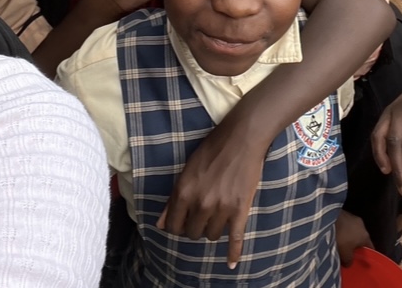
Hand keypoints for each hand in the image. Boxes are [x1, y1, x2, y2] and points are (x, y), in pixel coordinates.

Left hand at [158, 116, 266, 268]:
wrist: (241, 138)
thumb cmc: (211, 149)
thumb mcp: (186, 171)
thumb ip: (173, 199)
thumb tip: (161, 223)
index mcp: (183, 193)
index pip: (173, 226)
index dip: (176, 226)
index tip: (182, 223)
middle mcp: (200, 204)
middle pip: (193, 234)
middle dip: (194, 227)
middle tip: (200, 216)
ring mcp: (221, 209)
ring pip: (212, 235)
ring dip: (212, 229)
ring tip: (216, 216)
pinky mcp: (239, 210)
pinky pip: (235, 238)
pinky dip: (234, 253)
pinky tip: (231, 263)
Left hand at [334, 211, 373, 267]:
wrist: (327, 218)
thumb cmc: (340, 238)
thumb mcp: (345, 255)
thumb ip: (349, 261)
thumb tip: (349, 263)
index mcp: (366, 236)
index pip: (370, 248)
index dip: (365, 256)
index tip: (360, 261)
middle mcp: (362, 226)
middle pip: (360, 239)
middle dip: (354, 246)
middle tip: (347, 253)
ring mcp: (352, 217)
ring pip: (352, 231)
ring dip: (347, 236)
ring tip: (338, 244)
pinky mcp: (343, 213)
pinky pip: (344, 225)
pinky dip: (341, 230)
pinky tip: (334, 234)